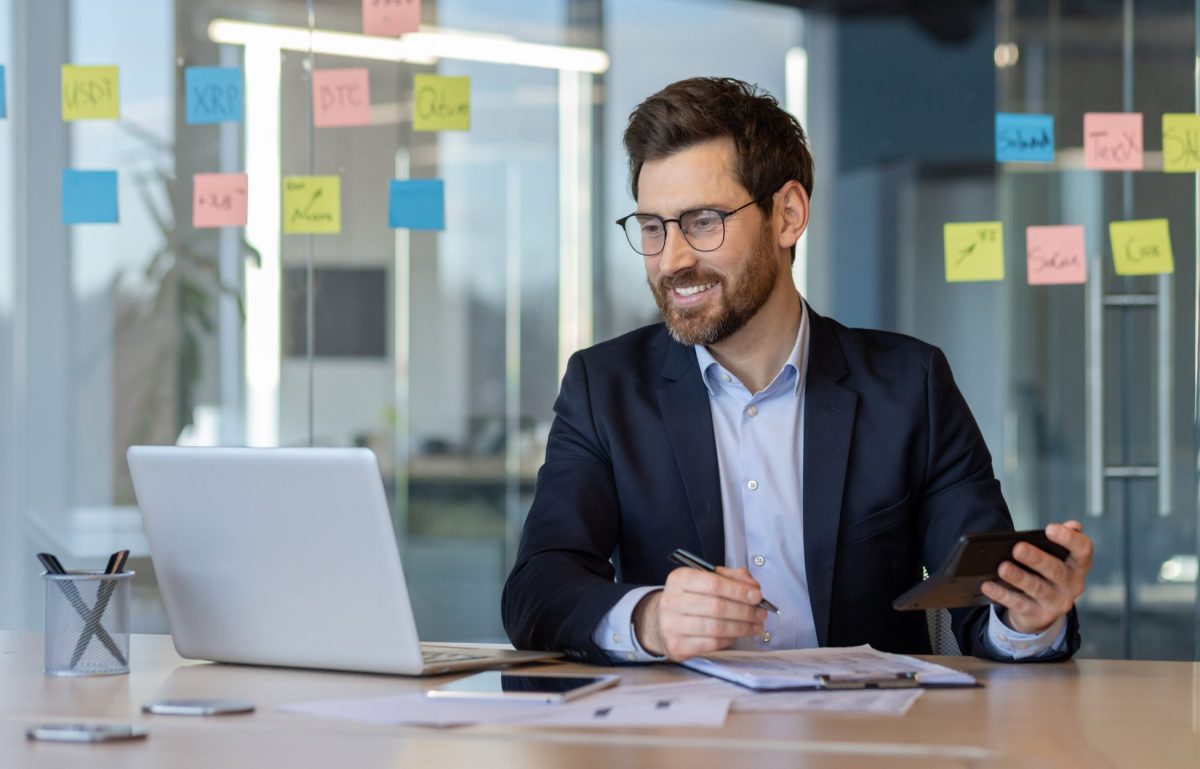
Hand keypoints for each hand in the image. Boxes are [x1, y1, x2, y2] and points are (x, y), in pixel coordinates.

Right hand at [632, 566, 767, 659]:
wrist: (661, 622)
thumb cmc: (690, 599)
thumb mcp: (706, 580)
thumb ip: (731, 578)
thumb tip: (753, 587)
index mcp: (679, 579)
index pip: (714, 583)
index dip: (739, 590)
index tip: (757, 595)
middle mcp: (672, 601)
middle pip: (717, 607)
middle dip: (745, 611)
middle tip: (761, 613)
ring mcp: (672, 625)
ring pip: (716, 628)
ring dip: (742, 627)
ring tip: (755, 625)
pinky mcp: (677, 646)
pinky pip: (712, 644)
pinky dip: (730, 639)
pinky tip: (737, 634)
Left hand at [981, 521, 1092, 634]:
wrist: (1042, 610)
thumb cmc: (1047, 573)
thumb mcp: (1057, 557)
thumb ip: (1063, 540)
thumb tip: (1073, 525)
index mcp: (1078, 565)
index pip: (1083, 549)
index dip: (1069, 539)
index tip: (1050, 529)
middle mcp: (1072, 585)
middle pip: (1056, 570)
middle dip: (1036, 559)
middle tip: (1018, 548)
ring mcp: (1056, 603)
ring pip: (1037, 589)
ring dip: (1018, 577)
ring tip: (1002, 567)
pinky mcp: (1038, 615)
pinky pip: (1018, 604)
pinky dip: (1002, 594)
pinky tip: (988, 584)